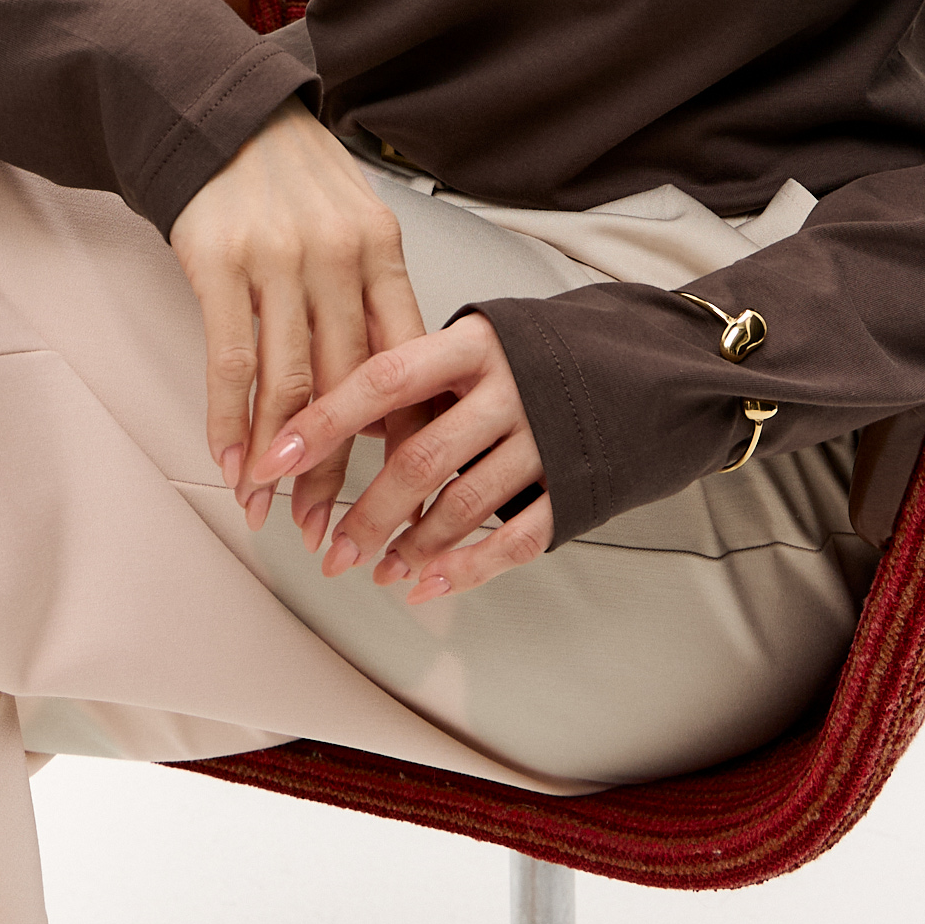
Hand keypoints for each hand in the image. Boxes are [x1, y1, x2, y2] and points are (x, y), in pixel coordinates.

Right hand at [170, 100, 426, 545]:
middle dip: (337, 467)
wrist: (224, 115)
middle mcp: (337, 255)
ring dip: (278, 459)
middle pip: (347, 385)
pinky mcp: (220, 262)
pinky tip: (230, 462)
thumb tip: (396, 392)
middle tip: (330, 527)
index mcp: (382, 248)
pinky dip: (229, 421)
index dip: (399, 432)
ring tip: (269, 511)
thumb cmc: (297, 182)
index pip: (402, 359)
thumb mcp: (356, 224)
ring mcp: (278, 259)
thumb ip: (374, 297)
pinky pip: (229, 360)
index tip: (399, 490)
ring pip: (288, 383)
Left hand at [242, 314, 554, 603]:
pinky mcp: (573, 484)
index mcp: (474, 343)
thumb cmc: (540, 356)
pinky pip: (514, 537)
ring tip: (375, 571)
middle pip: (420, 456)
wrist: (650, 365)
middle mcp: (509, 387)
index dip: (325, 420)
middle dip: (366, 512)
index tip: (274, 461)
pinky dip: (466, 568)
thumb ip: (419, 372)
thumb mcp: (481, 339)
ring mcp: (544, 438)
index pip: (383, 378)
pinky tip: (428, 583)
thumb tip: (328, 415)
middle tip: (329, 551)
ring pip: (462, 503)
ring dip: (410, 546)